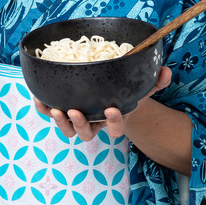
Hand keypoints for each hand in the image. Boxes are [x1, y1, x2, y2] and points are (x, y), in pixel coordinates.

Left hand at [33, 66, 171, 141]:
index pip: (116, 129)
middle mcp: (95, 123)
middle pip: (87, 133)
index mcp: (114, 119)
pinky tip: (39, 98)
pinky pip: (51, 113)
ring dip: (61, 121)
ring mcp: (79, 119)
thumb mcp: (142, 86)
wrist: (112, 95)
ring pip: (68, 129)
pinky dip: (43, 108)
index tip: (112, 109)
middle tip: (75, 112)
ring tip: (57, 109)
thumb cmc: (127, 91)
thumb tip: (166, 71)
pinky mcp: (64, 110)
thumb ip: (155, 81)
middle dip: (80, 124)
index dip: (114, 122)